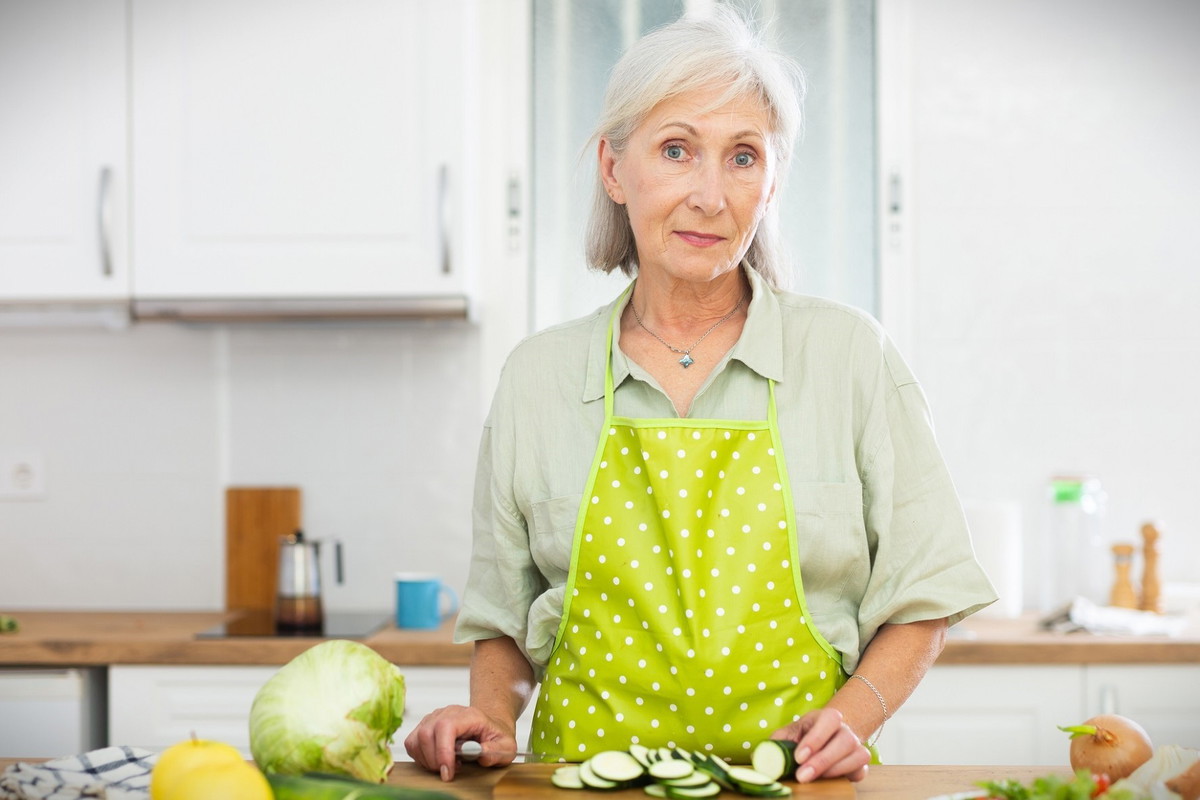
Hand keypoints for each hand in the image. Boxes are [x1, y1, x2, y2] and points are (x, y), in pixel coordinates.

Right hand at [403, 704, 517, 781]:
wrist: (488, 727)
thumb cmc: (495, 736)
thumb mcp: (506, 746)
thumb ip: (496, 751)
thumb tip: (481, 755)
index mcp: (468, 715)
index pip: (446, 726)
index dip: (443, 750)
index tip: (448, 772)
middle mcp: (447, 712)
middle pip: (426, 733)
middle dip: (434, 760)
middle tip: (450, 771)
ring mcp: (433, 718)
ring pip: (416, 739)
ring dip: (427, 760)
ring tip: (446, 764)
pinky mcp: (424, 726)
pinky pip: (411, 743)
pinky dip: (420, 757)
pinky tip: (436, 760)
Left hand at [770, 707, 870, 782]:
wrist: (825, 738)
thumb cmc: (804, 736)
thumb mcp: (789, 733)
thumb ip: (778, 742)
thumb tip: (765, 757)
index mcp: (827, 717)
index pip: (829, 720)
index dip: (815, 739)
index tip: (798, 757)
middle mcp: (845, 729)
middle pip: (845, 740)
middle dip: (823, 760)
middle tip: (802, 776)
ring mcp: (857, 746)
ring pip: (858, 756)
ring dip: (835, 770)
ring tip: (813, 779)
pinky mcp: (861, 764)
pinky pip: (862, 771)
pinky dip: (848, 776)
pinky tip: (829, 779)